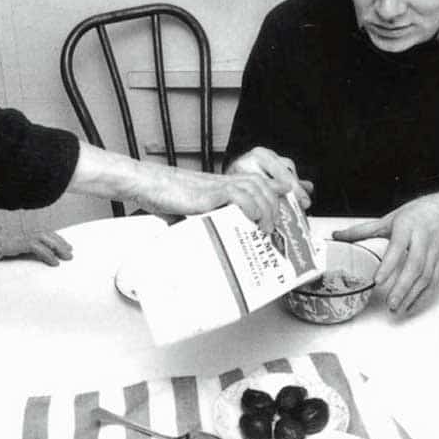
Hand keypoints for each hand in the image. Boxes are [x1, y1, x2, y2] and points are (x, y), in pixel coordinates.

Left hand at [0, 229, 73, 286]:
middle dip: (58, 245)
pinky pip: (40, 234)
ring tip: (70, 249)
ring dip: (57, 240)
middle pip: (42, 236)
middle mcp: (17, 236)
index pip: (32, 244)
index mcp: (9, 242)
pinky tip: (59, 243)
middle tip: (70, 256)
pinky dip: (52, 237)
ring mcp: (20, 234)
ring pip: (43, 233)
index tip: (55, 263)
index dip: (45, 252)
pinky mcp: (20, 235)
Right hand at [69, 143, 300, 233]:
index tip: (291, 214)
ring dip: (269, 209)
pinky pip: (240, 195)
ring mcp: (220, 187)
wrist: (147, 185)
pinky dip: (252, 207)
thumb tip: (205, 255)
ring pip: (259, 190)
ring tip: (269, 229)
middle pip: (267, 186)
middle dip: (281, 206)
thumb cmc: (166, 199)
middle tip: (285, 228)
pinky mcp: (210, 193)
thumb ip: (203, 227)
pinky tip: (255, 220)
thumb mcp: (191, 215)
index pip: (263, 184)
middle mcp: (227, 183)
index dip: (280, 197)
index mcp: (226, 187)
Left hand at [332, 189, 438, 313]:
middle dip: (402, 287)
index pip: (397, 247)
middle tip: (390, 303)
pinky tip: (411, 304)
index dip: (389, 265)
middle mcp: (423, 240)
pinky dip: (423, 295)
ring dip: (412, 295)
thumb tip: (339, 236)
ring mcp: (434, 251)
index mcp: (407, 227)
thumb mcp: (390, 218)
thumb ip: (363, 230)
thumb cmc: (419, 212)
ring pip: (425, 277)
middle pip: (414, 266)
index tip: (378, 280)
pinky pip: (433, 281)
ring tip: (397, 308)